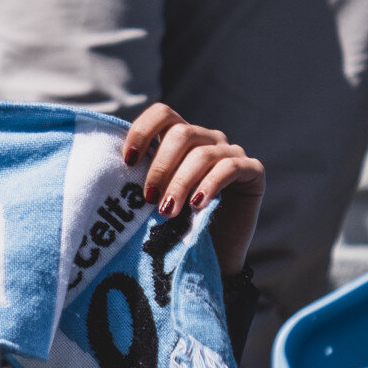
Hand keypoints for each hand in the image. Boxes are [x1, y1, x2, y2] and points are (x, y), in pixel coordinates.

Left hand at [123, 103, 265, 274]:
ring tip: (166, 210)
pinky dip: (209, 185)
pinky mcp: (253, 171)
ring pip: (202, 154)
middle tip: (149, 197)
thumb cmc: (175, 224)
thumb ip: (142, 175)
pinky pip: (230, 167)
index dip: (142, 131)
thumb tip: (115, 165)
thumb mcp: (154, 196)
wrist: (210, 254)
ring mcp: (231, 152)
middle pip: (181, 134)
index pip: (162, 114)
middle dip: (160, 167)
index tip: (128, 161)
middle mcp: (207, 139)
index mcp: (180, 138)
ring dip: (180, 183)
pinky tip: (197, 204)